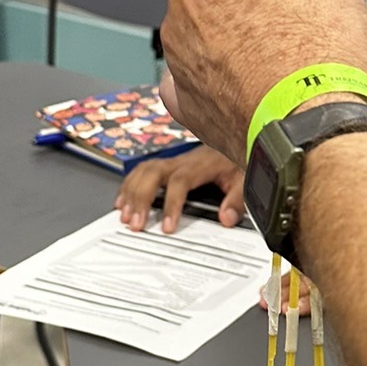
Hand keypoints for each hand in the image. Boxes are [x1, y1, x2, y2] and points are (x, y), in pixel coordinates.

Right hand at [117, 146, 244, 230]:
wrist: (234, 139)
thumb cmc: (235, 161)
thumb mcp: (243, 179)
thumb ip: (237, 200)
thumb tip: (226, 218)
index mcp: (200, 165)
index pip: (180, 182)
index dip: (171, 204)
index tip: (166, 226)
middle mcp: (182, 161)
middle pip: (153, 173)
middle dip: (140, 199)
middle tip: (135, 223)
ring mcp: (172, 162)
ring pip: (144, 170)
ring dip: (131, 193)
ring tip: (125, 215)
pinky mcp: (167, 165)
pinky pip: (142, 171)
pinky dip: (129, 186)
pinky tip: (122, 202)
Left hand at [161, 0, 366, 162]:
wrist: (314, 139)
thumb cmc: (317, 64)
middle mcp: (179, 22)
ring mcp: (182, 68)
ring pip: (220, 27)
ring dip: (251, 26)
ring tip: (295, 42)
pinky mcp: (193, 107)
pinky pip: (211, 73)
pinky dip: (234, 69)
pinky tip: (265, 72)